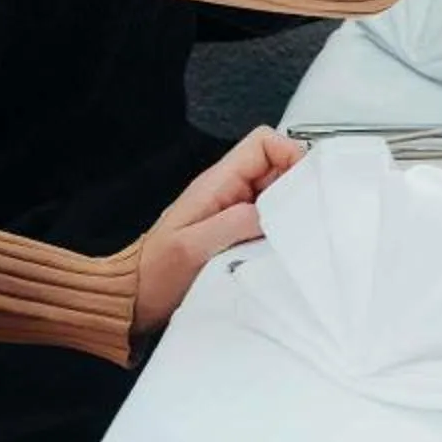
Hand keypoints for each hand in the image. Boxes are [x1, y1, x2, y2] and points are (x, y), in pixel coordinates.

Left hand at [133, 126, 303, 334]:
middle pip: (278, 167)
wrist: (135, 299)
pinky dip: (282, 232)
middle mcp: (229, 191)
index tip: (306, 183)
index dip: (291, 153)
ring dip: (290, 212)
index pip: (264, 143)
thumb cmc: (155, 273)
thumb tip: (274, 211)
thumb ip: (233, 223)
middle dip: (297, 186)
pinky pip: (271, 221)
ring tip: (292, 235)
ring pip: (279, 195)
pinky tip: (281, 250)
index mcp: (217, 182)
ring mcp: (234, 212)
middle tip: (305, 215)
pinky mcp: (238, 234)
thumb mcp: (192, 247)